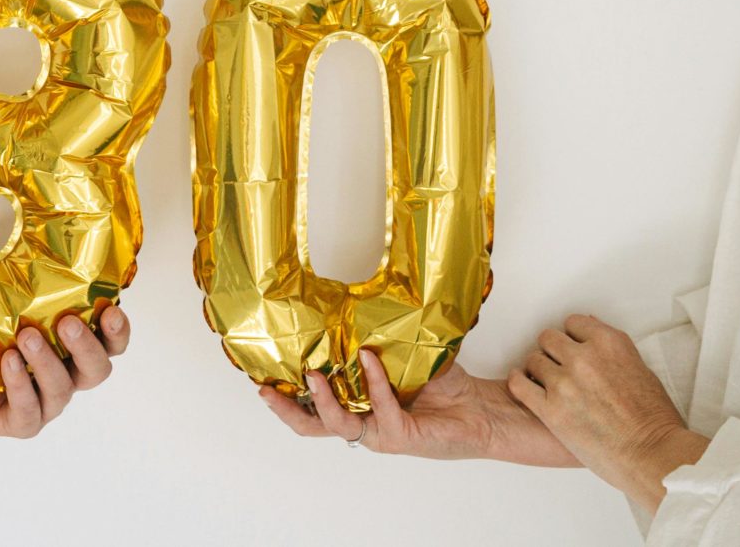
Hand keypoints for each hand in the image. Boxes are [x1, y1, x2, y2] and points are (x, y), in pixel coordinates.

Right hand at [256, 349, 578, 464]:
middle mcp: (363, 424)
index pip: (311, 407)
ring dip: (323, 400)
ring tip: (314, 375)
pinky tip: (372, 359)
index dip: (283, 399)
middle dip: (286, 410)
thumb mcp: (400, 355)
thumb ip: (376, 340)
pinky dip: (375, 382)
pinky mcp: (401, 437)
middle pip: (311, 426)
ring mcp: (380, 434)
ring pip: (339, 424)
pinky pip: (380, 410)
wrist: (479, 408)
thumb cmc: (440, 383)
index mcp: (356, 406)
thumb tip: (353, 303)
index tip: (260, 378)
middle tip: (267, 389)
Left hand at [508, 315, 706, 510]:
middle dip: (553, 352)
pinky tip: (525, 387)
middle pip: (548, 338)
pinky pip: (519, 385)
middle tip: (559, 368)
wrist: (652, 455)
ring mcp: (566, 383)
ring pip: (533, 360)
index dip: (572, 338)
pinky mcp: (551, 409)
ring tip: (548, 385)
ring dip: (539, 371)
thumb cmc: (653, 420)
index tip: (572, 349)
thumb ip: (612, 349)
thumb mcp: (641, 370)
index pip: (573, 323)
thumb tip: (591, 329)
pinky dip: (519, 384)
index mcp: (610, 344)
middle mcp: (585, 358)